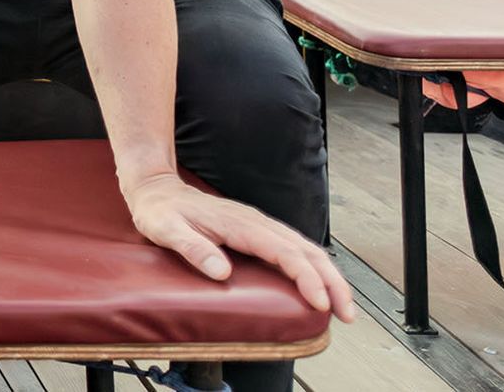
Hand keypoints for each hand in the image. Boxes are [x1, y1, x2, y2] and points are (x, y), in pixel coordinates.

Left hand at [122, 173, 355, 320]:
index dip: (306, 278)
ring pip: (307, 249)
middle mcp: (257, 223)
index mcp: (240, 225)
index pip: (284, 253)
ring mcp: (260, 226)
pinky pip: (296, 249)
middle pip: (308, 251)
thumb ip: (192, 248)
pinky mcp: (259, 232)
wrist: (156, 189)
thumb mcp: (165, 230)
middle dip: (333, 282)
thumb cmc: (160, 211)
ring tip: (344, 307)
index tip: (318, 302)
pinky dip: (316, 268)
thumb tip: (221, 271)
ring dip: (330, 277)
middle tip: (347, 314)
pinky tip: (322, 285)